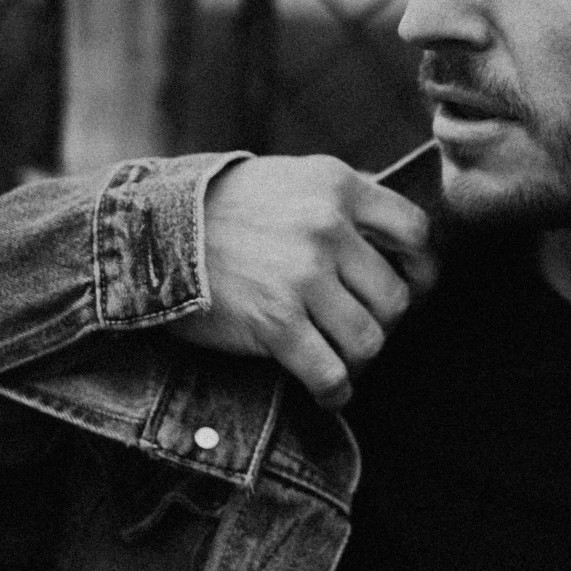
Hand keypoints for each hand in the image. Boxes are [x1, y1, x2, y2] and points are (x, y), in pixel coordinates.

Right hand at [168, 156, 437, 409]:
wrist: (149, 234)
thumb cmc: (222, 208)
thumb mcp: (289, 179)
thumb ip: (342, 199)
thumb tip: (395, 233)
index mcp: (337, 186)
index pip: (415, 232)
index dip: (422, 268)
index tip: (411, 285)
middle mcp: (327, 228)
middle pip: (396, 295)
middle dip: (384, 320)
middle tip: (362, 326)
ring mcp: (302, 276)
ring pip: (371, 339)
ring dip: (360, 358)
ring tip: (342, 358)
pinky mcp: (276, 323)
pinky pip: (331, 373)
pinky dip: (335, 391)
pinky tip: (328, 391)